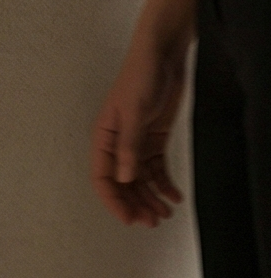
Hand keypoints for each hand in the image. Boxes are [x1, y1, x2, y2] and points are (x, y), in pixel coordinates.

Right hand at [91, 44, 187, 227]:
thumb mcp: (133, 112)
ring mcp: (137, 142)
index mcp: (104, 139)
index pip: (103, 178)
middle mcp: (118, 145)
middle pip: (123, 183)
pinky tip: (174, 196)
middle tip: (152, 221)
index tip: (129, 218)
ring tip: (165, 213)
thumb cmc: (140, 77)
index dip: (114, 201)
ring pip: (140, 179)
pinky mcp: (154, 138)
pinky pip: (156, 168)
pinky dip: (164, 183)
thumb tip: (126, 178)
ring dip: (151, 197)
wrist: (162, 56)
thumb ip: (129, 146)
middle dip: (136, 204)